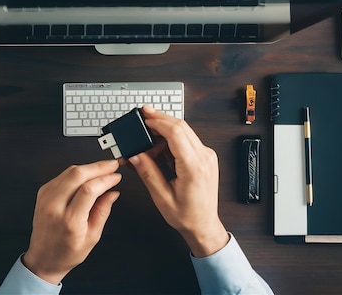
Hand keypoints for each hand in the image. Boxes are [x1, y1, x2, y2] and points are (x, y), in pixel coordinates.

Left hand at [22, 160, 121, 284]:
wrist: (43, 258)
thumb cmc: (66, 252)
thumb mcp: (92, 237)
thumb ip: (102, 212)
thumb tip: (112, 193)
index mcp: (69, 221)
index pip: (88, 190)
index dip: (105, 179)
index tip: (116, 176)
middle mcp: (54, 207)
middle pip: (77, 174)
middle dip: (98, 167)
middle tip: (112, 165)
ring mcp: (46, 198)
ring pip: (69, 171)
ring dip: (89, 167)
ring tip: (103, 169)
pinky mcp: (42, 193)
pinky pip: (62, 176)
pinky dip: (77, 172)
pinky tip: (87, 175)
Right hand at [128, 105, 229, 256]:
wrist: (204, 225)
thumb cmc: (187, 216)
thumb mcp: (162, 197)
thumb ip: (147, 173)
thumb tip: (135, 155)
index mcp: (194, 167)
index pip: (176, 133)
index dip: (159, 122)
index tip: (144, 118)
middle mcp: (204, 158)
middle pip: (181, 127)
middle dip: (160, 119)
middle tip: (143, 115)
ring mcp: (206, 156)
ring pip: (184, 132)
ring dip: (164, 132)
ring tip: (147, 145)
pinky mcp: (204, 157)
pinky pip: (187, 141)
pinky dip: (171, 141)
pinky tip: (158, 150)